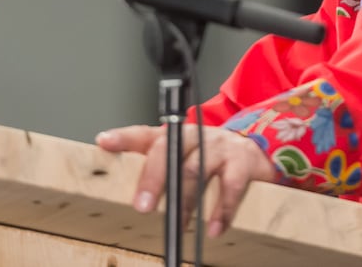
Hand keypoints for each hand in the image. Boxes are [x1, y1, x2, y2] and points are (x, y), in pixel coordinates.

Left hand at [96, 123, 275, 237]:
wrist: (258, 149)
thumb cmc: (212, 157)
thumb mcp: (184, 158)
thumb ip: (161, 170)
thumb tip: (135, 199)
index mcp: (175, 136)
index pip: (145, 133)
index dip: (124, 137)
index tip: (104, 142)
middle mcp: (195, 135)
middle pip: (169, 150)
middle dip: (153, 178)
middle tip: (142, 206)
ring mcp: (219, 146)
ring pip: (196, 170)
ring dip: (184, 202)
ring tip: (176, 225)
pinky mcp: (242, 161)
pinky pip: (231, 186)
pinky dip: (222, 210)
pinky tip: (213, 228)